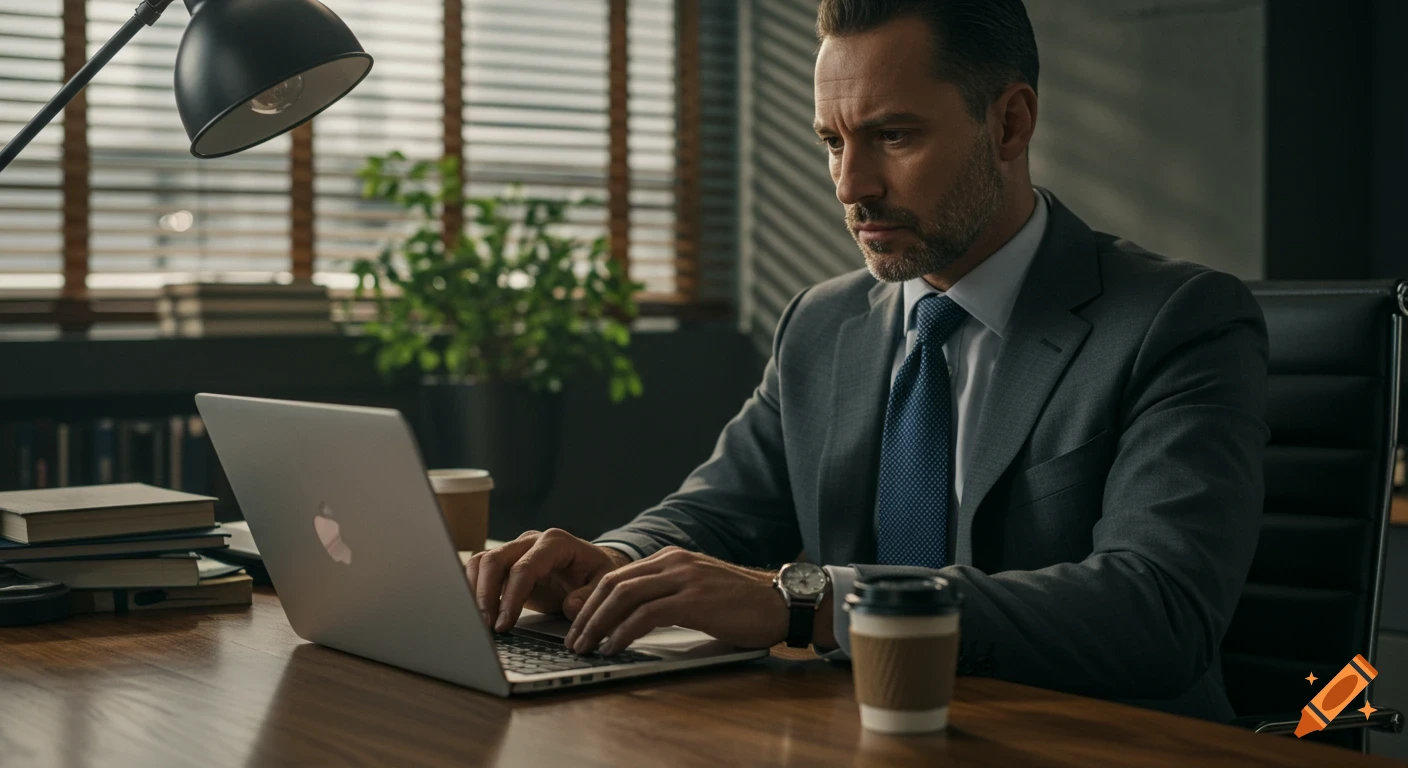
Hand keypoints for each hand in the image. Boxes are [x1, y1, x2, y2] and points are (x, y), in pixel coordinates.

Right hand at [465, 529, 630, 631]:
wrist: (592, 567)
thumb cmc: (597, 574)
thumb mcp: (604, 584)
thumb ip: (590, 596)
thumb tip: (570, 606)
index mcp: (555, 542)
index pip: (525, 567)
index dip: (512, 597)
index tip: (504, 624)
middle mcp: (531, 541)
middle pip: (495, 560)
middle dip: (486, 595)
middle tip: (486, 626)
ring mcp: (515, 549)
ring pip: (481, 562)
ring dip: (474, 591)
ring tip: (478, 622)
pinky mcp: (506, 563)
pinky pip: (480, 570)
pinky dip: (473, 589)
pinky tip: (475, 612)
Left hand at [563, 546, 788, 655]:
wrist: (782, 602)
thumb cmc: (742, 604)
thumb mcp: (698, 591)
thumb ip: (668, 596)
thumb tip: (633, 618)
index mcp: (672, 558)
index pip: (618, 576)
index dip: (591, 601)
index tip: (578, 625)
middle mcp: (673, 562)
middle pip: (613, 584)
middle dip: (587, 613)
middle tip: (573, 640)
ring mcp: (683, 578)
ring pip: (624, 596)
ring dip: (598, 624)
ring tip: (586, 647)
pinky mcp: (694, 599)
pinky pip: (646, 615)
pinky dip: (623, 632)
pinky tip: (614, 647)